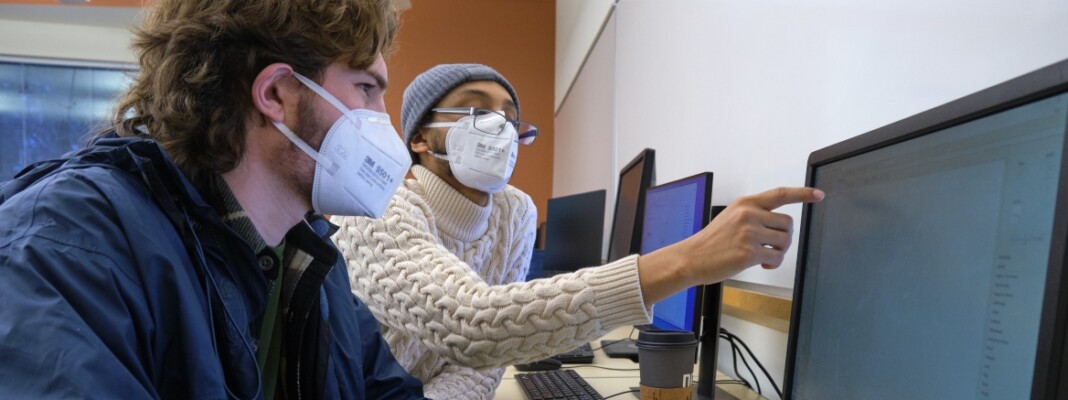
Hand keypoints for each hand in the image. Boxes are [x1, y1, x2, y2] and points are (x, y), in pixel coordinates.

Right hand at [647, 187, 824, 288]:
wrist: (691, 258)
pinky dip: (772, 264)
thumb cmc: (711, 241)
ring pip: (785, 241)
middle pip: (788, 224)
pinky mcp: (749, 252)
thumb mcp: (731, 217)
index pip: (780, 194)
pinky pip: (776, 258)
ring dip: (779, 252)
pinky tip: (760, 265)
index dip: (802, 194)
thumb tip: (780, 226)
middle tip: (771, 246)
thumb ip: (754, 214)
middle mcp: (749, 214)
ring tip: (763, 255)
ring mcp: (749, 233)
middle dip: (784, 237)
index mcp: (745, 203)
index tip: (818, 195)